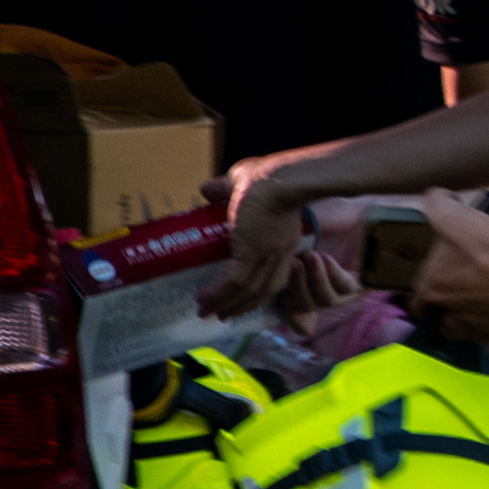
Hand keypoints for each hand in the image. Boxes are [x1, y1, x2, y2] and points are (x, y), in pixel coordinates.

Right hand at [203, 146, 345, 316]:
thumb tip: (206, 190)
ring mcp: (266, 256)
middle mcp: (279, 253)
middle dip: (241, 306)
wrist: (280, 179)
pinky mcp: (252, 255)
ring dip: (226, 305)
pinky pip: (234, 284)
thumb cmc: (267, 174)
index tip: (242, 297)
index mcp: (284, 240)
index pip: (274, 273)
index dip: (258, 288)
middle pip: (262, 290)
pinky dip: (218, 294)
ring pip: (248, 292)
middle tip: (223, 314)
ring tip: (207, 312)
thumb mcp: (243, 180)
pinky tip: (204, 299)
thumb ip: (224, 187)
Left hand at [406, 189, 488, 356]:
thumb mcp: (453, 216)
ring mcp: (479, 331)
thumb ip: (437, 204)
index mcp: (433, 292)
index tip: (431, 294)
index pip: (417, 304)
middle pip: (443, 323)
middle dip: (448, 314)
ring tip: (487, 312)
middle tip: (464, 299)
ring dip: (474, 327)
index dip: (423, 299)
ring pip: (470, 335)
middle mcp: (451, 318)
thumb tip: (434, 197)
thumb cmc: (485, 247)